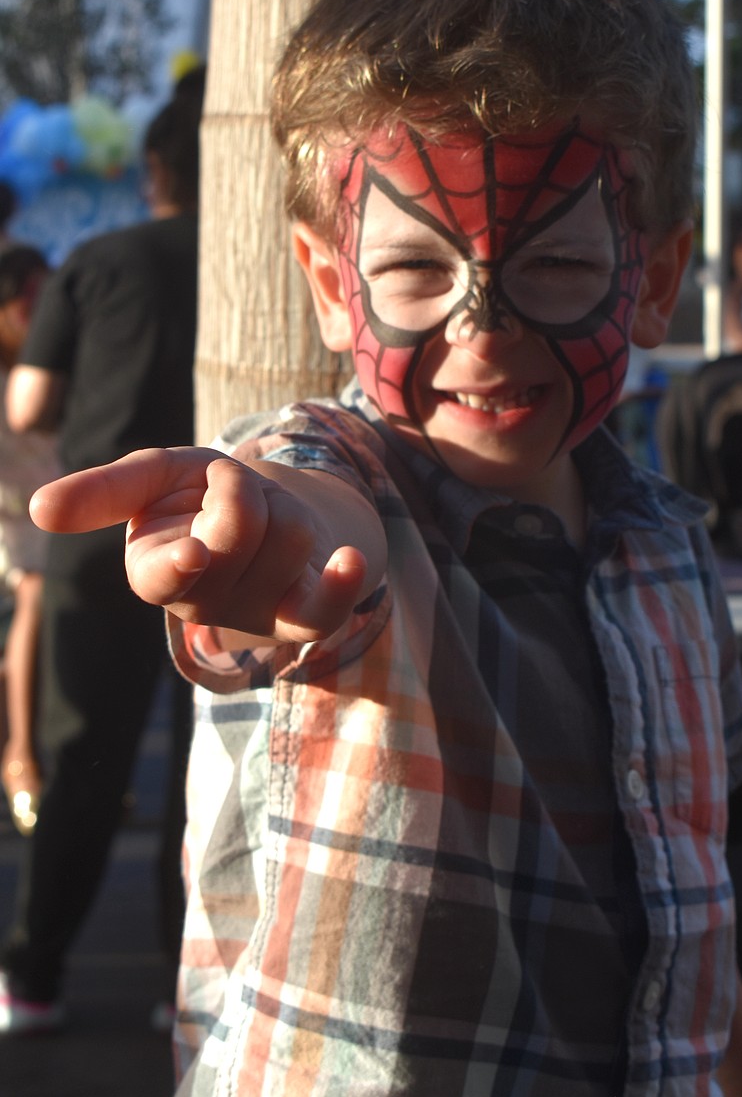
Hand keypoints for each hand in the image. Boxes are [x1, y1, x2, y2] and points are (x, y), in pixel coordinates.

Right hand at [30, 447, 371, 642]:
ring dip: (285, 506)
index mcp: (153, 572)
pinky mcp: (303, 618)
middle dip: (243, 486)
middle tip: (231, 493)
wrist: (263, 515)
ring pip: (291, 535)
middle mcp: (203, 604)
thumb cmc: (197, 497)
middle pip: (241, 526)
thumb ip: (106, 492)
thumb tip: (37, 509)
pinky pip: (326, 610)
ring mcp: (256, 615)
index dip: (182, 564)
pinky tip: (350, 561)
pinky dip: (342, 583)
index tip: (195, 552)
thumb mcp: (155, 478)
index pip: (163, 574)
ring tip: (266, 519)